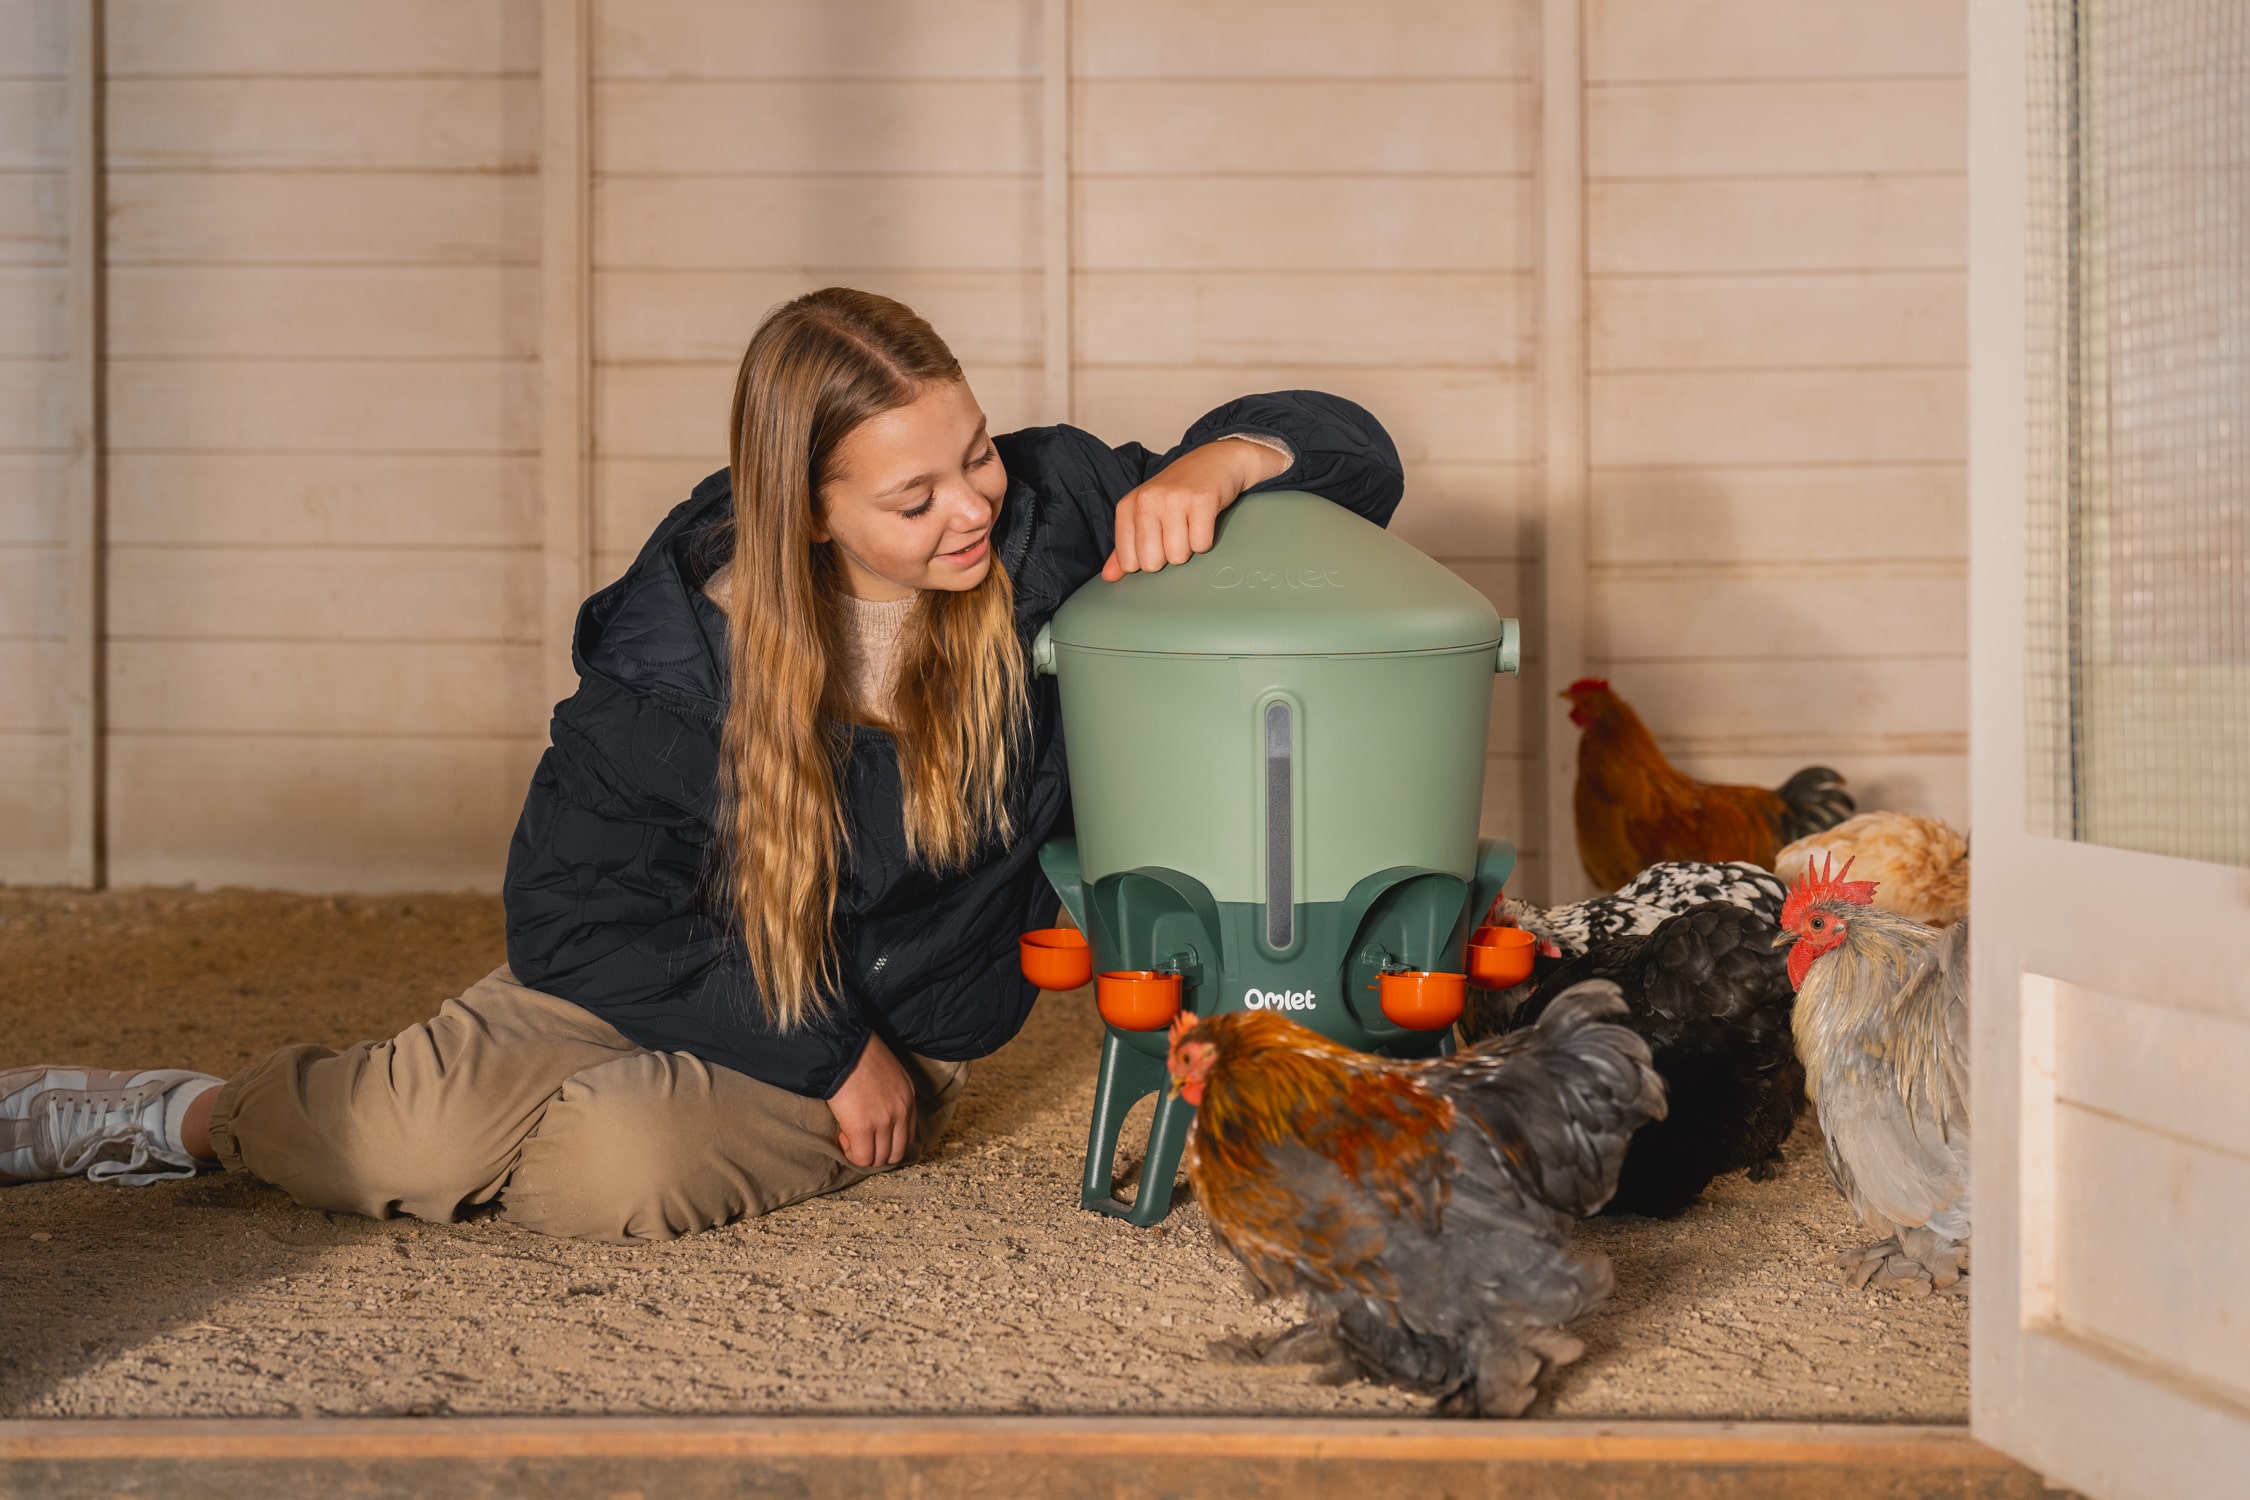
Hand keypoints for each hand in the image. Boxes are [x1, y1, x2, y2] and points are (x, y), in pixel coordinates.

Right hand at [829, 1033, 915, 1167]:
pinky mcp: (863, 1127)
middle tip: (860, 1141)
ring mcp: (884, 1121)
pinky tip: (843, 1135)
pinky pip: (861, 1157)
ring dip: (863, 1153)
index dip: (888, 1141)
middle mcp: (902, 1111)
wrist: (843, 1048)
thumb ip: (890, 1094)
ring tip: (849, 1136)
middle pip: (896, 1153)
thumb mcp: (888, 1072)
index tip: (872, 1135)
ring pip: (879, 1159)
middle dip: (877, 1153)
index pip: (908, 1136)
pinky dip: (851, 1153)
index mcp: (909, 1097)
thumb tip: (878, 1112)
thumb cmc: (859, 1054)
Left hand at [1102, 436, 1289, 580]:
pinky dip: (1206, 539)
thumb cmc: (1177, 492)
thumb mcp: (1144, 513)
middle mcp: (1147, 500)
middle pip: (1152, 563)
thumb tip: (1109, 576)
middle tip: (1176, 531)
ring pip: (1178, 556)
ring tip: (1190, 523)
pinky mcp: (1202, 500)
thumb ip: (1125, 546)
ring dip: (1189, 547)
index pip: (1129, 562)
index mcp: (1128, 506)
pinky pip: (1201, 545)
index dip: (1148, 559)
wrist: (1215, 461)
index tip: (1157, 540)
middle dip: (1168, 556)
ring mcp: (1174, 499)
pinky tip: (1204, 520)